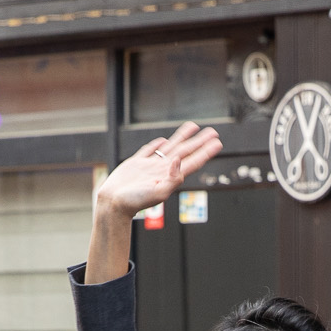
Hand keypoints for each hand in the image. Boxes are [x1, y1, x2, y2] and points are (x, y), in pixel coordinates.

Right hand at [97, 124, 223, 221]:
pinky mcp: (136, 163)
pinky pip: (150, 151)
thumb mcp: (158, 192)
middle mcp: (163, 170)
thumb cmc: (135, 202)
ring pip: (170, 147)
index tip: (217, 142)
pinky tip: (163, 141)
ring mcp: (150, 166)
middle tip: (213, 131)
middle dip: (199, 141)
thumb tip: (179, 160)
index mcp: (171, 177)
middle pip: (186, 151)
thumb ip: (172, 178)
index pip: (193, 161)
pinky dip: (157, 145)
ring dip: (183, 137)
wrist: (113, 204)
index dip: (206, 152)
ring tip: (193, 126)